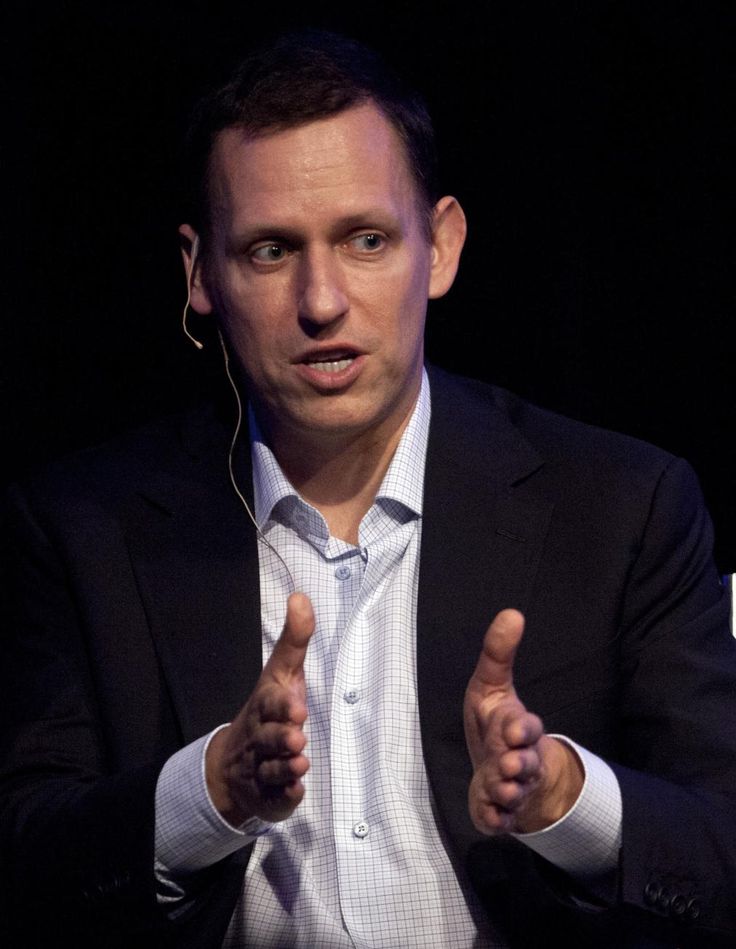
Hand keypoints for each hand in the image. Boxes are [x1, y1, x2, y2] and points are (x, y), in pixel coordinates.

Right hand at [205, 591, 314, 825]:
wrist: (234, 763)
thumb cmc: (269, 711)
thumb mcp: (282, 673)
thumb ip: (295, 639)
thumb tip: (301, 596)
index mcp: (264, 707)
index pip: (270, 704)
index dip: (281, 706)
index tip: (298, 708)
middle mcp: (259, 737)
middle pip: (268, 738)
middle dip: (281, 739)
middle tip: (298, 738)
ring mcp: (260, 768)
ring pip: (271, 769)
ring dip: (285, 767)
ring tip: (301, 763)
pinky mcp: (268, 794)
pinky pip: (275, 798)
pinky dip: (285, 797)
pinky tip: (295, 793)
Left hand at [464, 609, 582, 834]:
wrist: (505, 771)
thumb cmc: (495, 724)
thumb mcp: (491, 686)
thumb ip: (498, 653)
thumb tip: (512, 613)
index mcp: (520, 731)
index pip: (527, 728)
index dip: (523, 728)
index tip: (514, 727)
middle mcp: (520, 761)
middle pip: (526, 764)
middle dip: (518, 763)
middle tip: (509, 762)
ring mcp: (511, 789)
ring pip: (513, 793)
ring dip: (506, 790)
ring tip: (500, 785)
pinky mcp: (498, 813)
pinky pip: (498, 821)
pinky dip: (495, 819)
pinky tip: (491, 815)